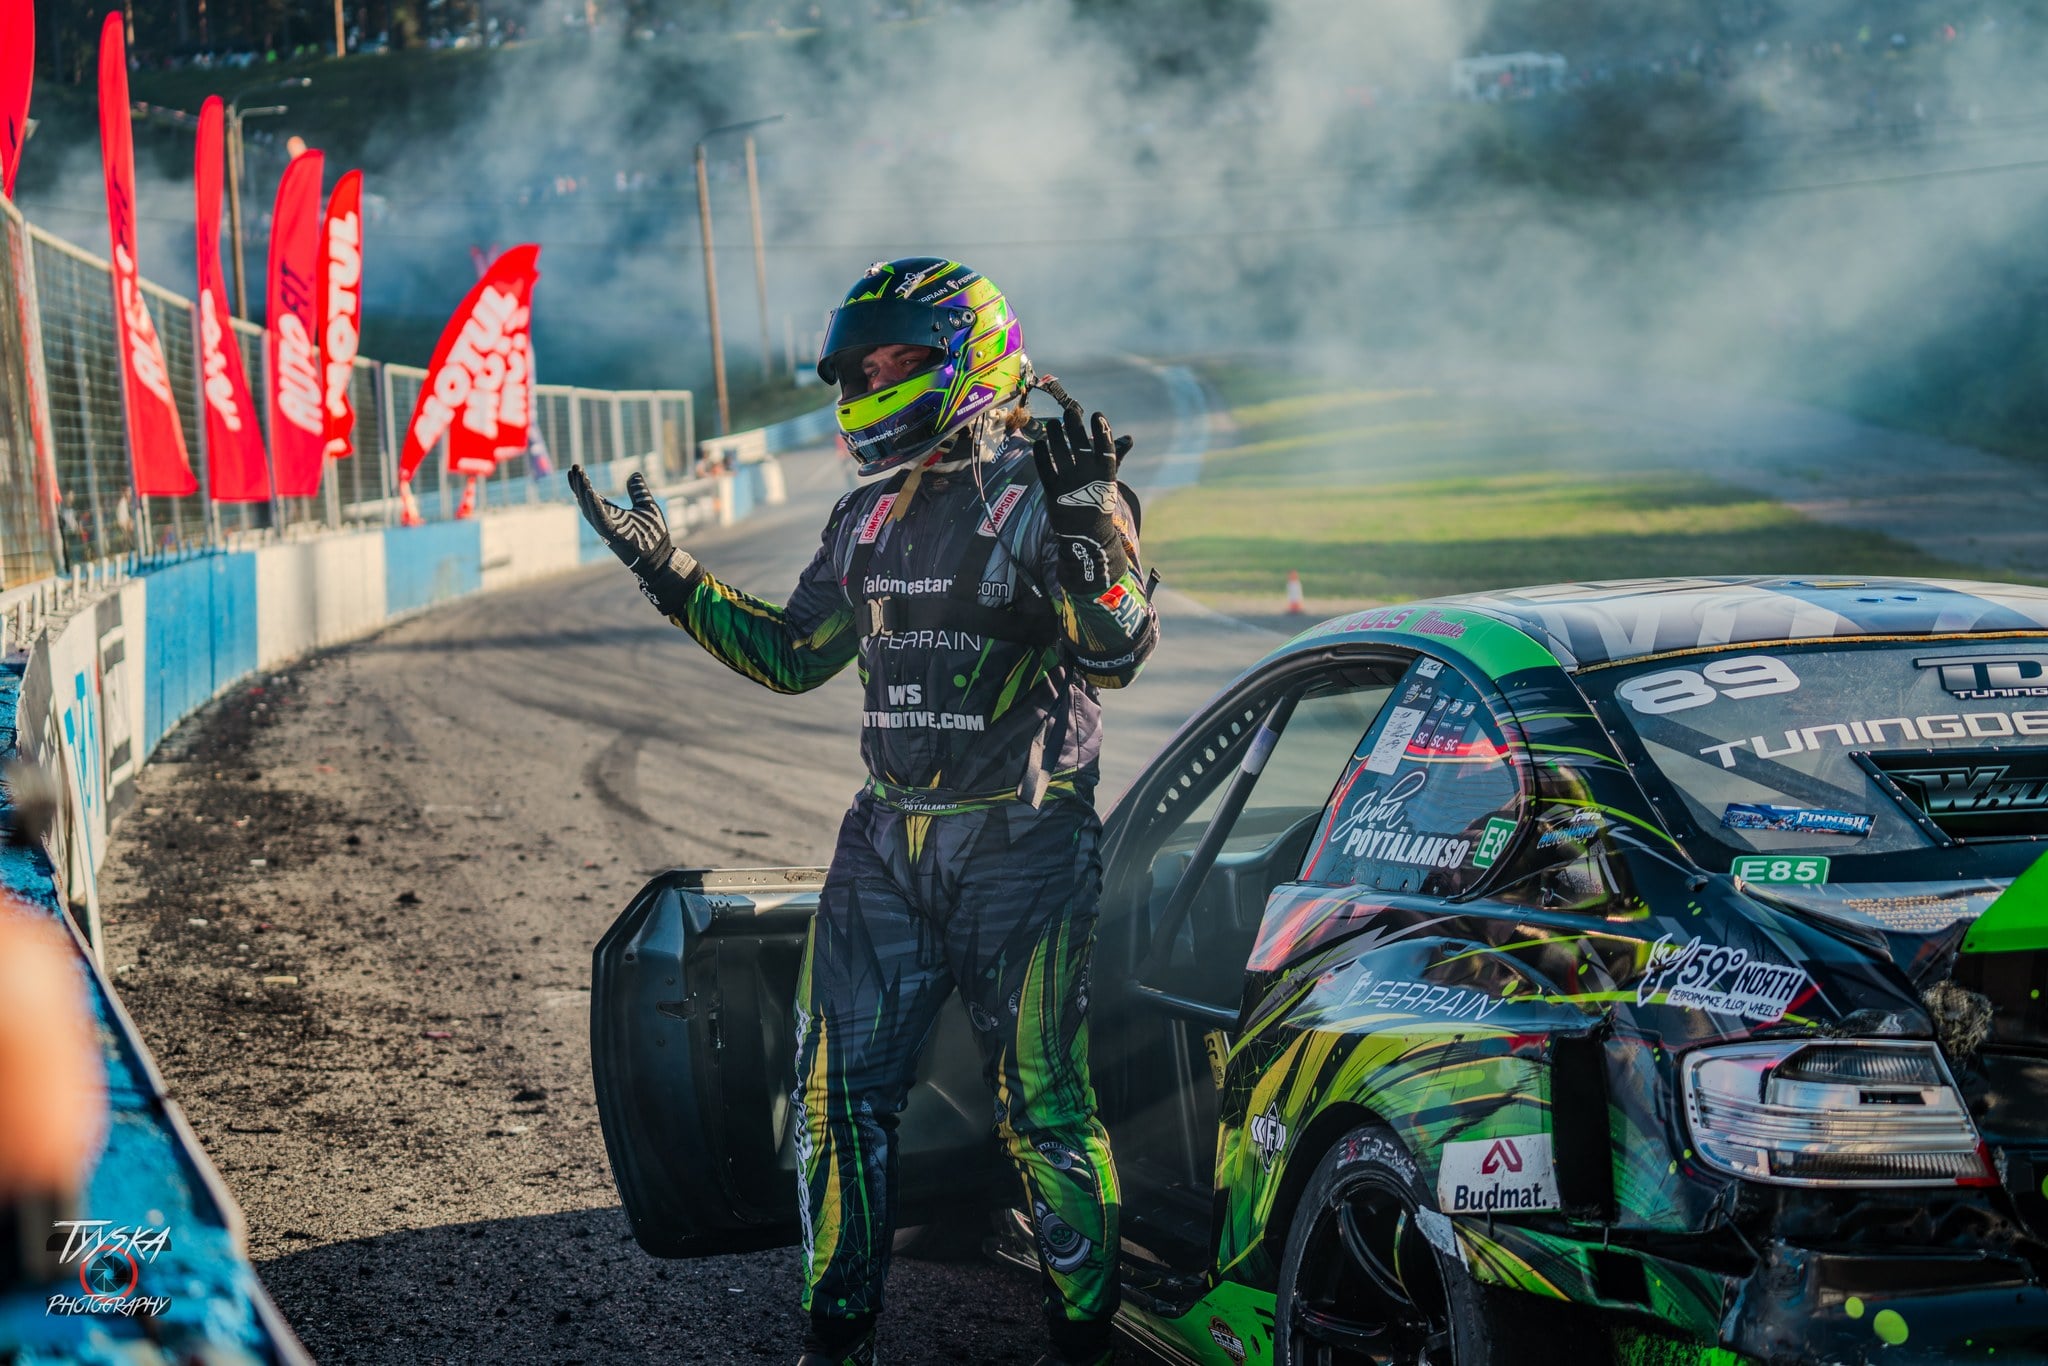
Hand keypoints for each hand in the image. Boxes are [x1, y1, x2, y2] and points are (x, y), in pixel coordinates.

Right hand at [569, 467, 687, 576]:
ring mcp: (607, 529)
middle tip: (573, 466)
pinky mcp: (613, 535)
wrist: (660, 558)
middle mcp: (605, 521)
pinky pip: (600, 519)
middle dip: (578, 484)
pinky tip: (590, 491)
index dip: (583, 484)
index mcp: (611, 515)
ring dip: (582, 490)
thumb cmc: (653, 535)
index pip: (592, 497)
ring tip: (578, 473)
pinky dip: (594, 505)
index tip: (576, 469)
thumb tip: (634, 474)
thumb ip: (639, 491)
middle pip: (586, 501)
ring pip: (589, 508)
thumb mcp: (647, 506)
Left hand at [1033, 407, 1129, 590]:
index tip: (1097, 414)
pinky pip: (1044, 468)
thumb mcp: (1109, 481)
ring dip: (1054, 434)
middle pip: (1079, 444)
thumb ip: (1115, 457)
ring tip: (1052, 423)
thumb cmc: (1099, 503)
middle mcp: (1087, 477)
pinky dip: (1040, 454)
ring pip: (1058, 452)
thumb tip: (1128, 438)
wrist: (1087, 536)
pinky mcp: (1053, 492)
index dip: (1102, 430)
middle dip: (1074, 424)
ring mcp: (1069, 484)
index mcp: (1105, 474)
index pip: (1105, 447)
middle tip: (1070, 409)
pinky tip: (1039, 442)